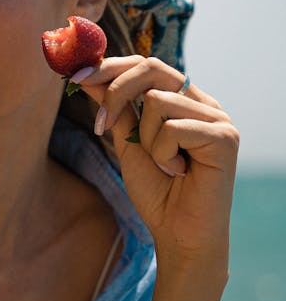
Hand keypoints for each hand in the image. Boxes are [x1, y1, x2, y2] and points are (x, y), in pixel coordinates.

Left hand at [73, 57, 238, 278]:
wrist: (178, 235)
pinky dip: (163, 154)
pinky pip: (174, 127)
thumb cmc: (157, 192)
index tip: (76, 77)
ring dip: (145, 138)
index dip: (110, 66)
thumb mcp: (127, 143)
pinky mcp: (225, 137)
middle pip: (152, 68)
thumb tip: (86, 75)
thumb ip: (114, 108)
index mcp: (184, 101)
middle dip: (116, 91)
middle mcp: (204, 103)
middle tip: (102, 124)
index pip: (146, 65)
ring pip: (158, 100)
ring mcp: (218, 118)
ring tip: (162, 165)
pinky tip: (178, 173)